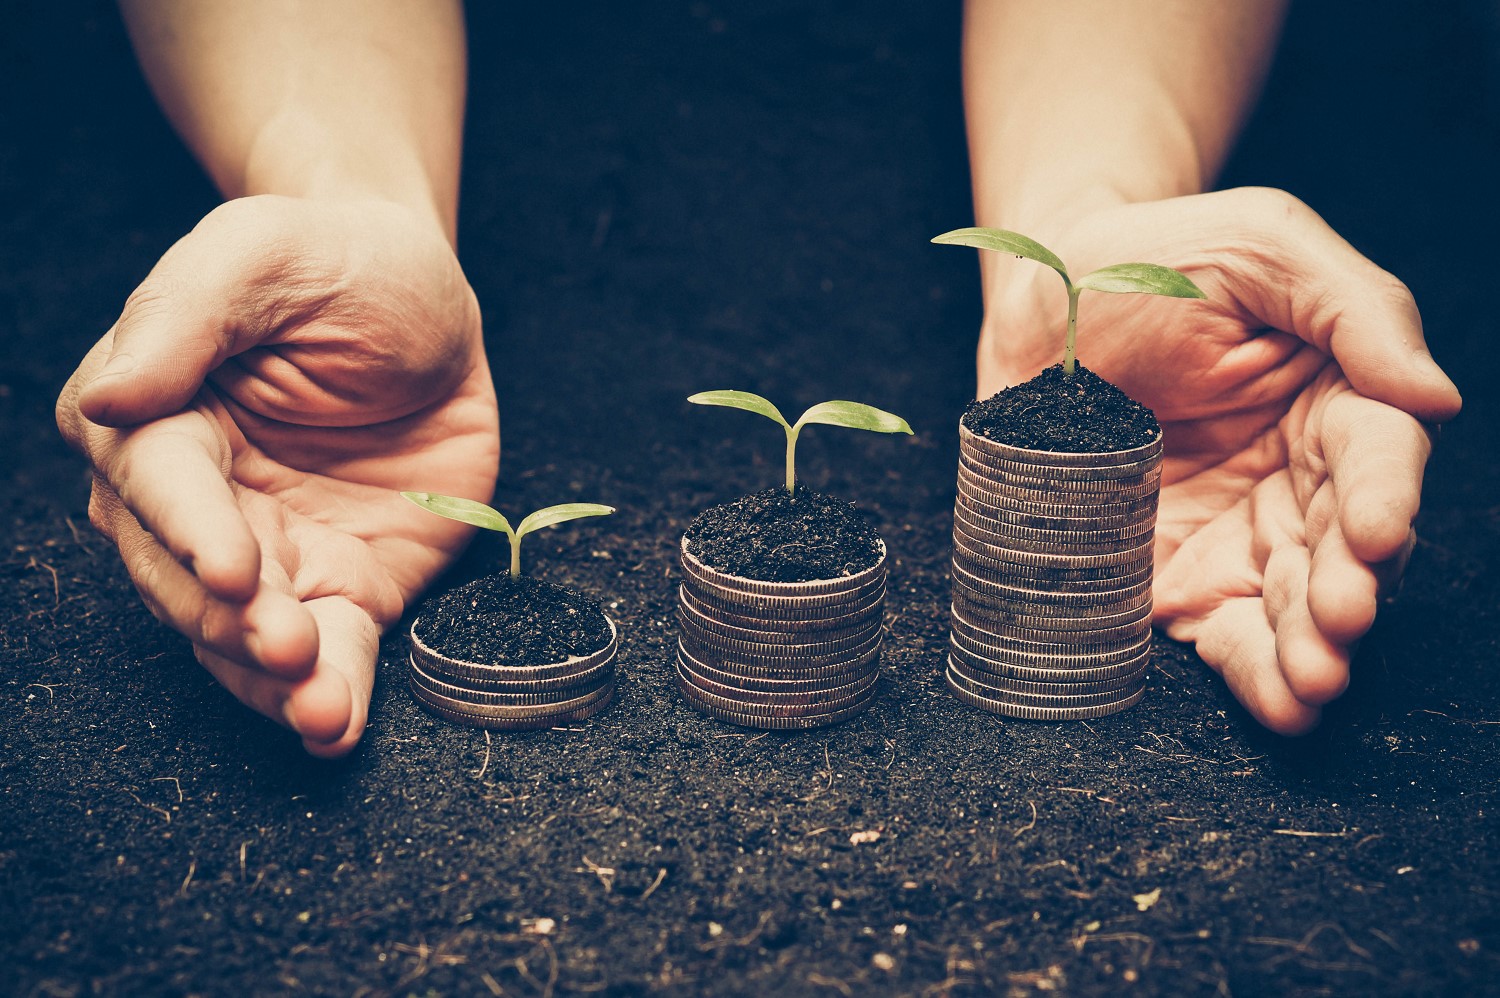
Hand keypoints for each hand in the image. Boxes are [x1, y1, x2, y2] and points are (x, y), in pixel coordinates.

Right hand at [57, 196, 498, 755]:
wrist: (428, 308)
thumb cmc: (337, 264)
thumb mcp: (266, 252)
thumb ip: (189, 314)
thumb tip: (110, 395)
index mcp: (156, 417)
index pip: (157, 484)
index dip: (191, 530)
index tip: (234, 566)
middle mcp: (199, 502)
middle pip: (190, 579)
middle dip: (235, 621)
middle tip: (287, 643)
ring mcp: (271, 554)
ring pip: (247, 638)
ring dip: (279, 682)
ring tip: (320, 708)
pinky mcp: (342, 587)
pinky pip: (330, 652)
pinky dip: (333, 693)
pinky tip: (337, 727)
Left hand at [975, 187, 1461, 732]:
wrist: (1040, 297)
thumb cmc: (1156, 257)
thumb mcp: (1263, 246)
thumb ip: (1355, 310)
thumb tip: (1433, 397)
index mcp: (1336, 397)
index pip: (1377, 457)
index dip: (1382, 499)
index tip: (1375, 534)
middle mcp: (1297, 477)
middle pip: (1342, 548)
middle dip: (1346, 592)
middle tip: (1337, 622)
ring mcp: (1236, 533)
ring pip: (1291, 605)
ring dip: (1308, 649)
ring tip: (1312, 683)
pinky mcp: (1175, 572)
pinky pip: (1220, 630)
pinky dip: (1250, 673)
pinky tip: (1278, 704)